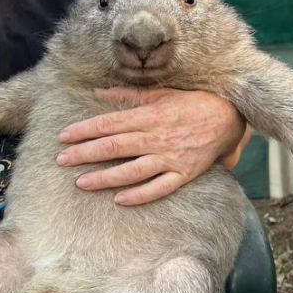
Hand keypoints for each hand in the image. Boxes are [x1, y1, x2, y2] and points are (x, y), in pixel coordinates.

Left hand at [55, 87, 246, 205]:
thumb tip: (97, 92)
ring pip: (132, 171)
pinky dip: (140, 195)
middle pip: (115, 147)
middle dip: (85, 154)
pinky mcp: (184, 174)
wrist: (231, 118)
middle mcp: (158, 138)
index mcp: (150, 116)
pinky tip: (119, 200)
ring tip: (81, 183)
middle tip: (61, 160)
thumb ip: (128, 95)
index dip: (84, 130)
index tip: (63, 136)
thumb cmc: (192, 103)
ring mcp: (171, 158)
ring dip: (105, 178)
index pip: (109, 124)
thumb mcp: (161, 94)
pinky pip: (160, 188)